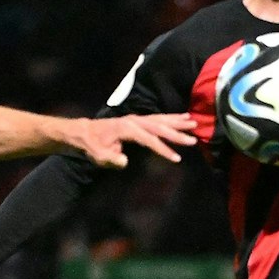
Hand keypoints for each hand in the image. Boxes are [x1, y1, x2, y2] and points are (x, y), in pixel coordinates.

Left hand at [71, 112, 198, 167]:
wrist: (85, 131)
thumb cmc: (92, 145)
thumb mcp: (98, 155)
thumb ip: (111, 158)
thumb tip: (124, 161)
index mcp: (126, 128)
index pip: (149, 139)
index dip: (163, 149)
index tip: (176, 158)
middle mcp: (134, 120)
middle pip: (159, 126)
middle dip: (176, 133)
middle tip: (193, 139)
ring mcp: (137, 118)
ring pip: (160, 119)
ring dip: (177, 121)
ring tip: (193, 122)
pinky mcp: (138, 119)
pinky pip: (157, 118)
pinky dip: (171, 117)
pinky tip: (182, 117)